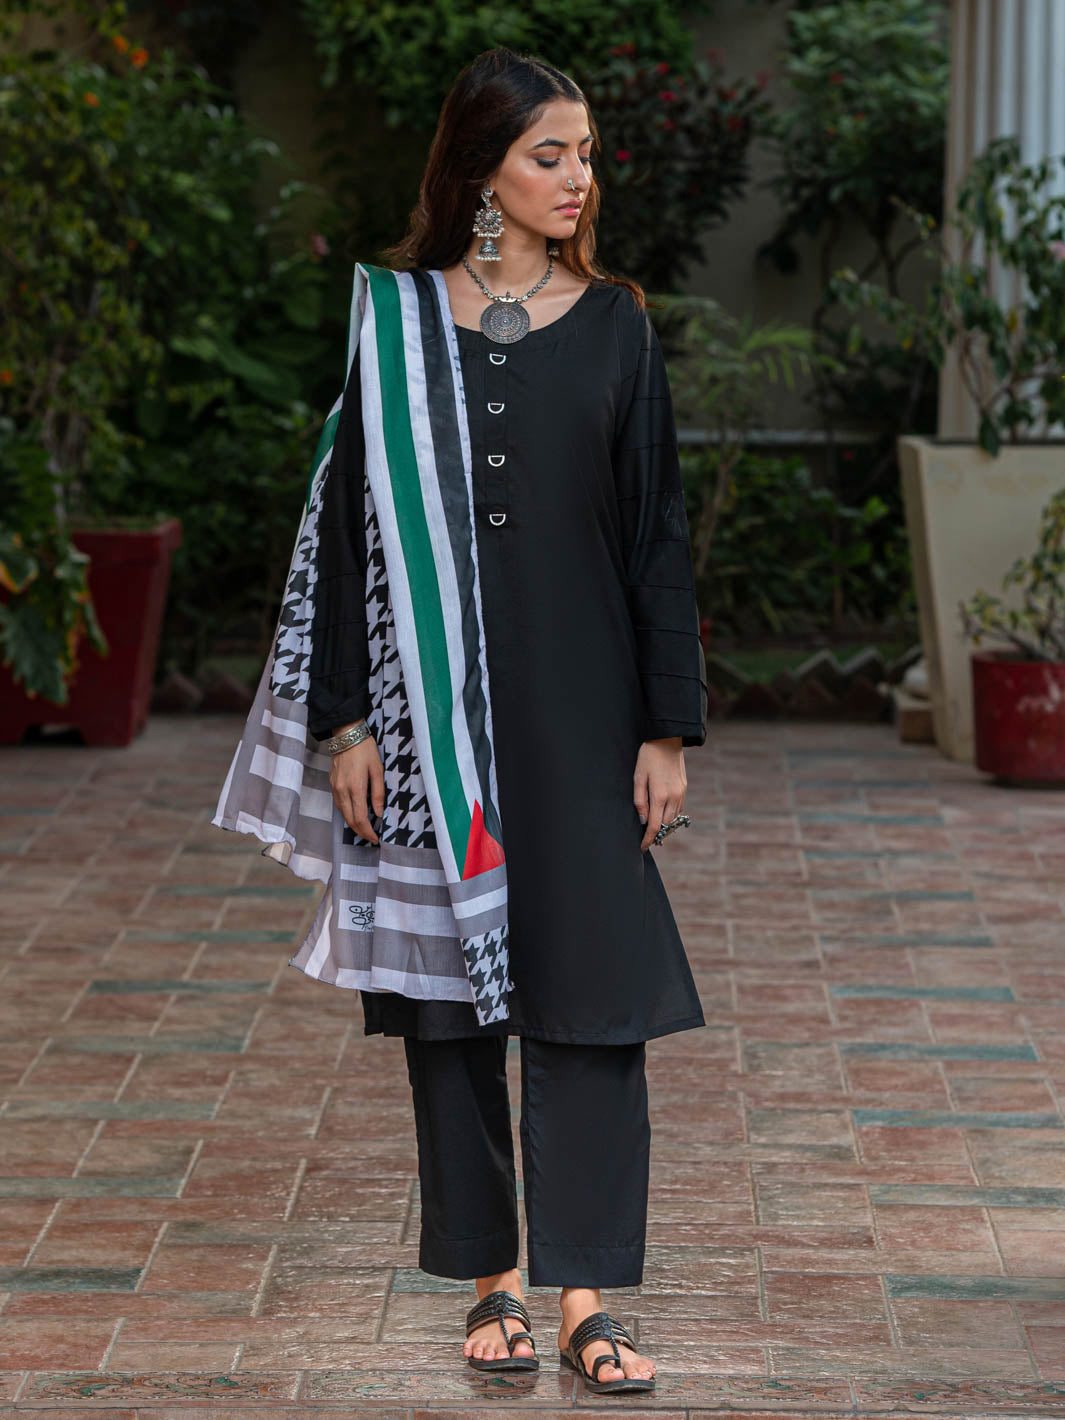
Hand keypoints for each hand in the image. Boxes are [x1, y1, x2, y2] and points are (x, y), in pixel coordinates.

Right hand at [328, 722, 384, 844]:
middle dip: (360, 832)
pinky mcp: (332, 784)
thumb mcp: (378, 770)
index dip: (368, 832)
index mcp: (356, 787)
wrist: (346, 735)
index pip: (360, 818)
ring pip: (343, 814)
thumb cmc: (366, 750)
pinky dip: (347, 813)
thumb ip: (378, 793)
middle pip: (350, 820)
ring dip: (353, 824)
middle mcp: (342, 790)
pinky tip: (354, 814)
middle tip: (370, 838)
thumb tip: (379, 813)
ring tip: (364, 829)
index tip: (375, 838)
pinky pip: (338, 804)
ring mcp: (335, 788)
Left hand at [633, 737, 685, 852]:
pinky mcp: (684, 788)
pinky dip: (671, 815)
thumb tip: (643, 820)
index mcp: (659, 796)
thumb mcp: (638, 777)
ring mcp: (681, 793)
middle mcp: (673, 797)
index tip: (642, 847)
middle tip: (646, 838)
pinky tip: (663, 813)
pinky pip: (679, 809)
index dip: (648, 840)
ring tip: (654, 828)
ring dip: (665, 825)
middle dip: (657, 834)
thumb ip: (639, 801)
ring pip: (674, 818)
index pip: (655, 826)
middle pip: (666, 825)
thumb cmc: (648, 757)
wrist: (667, 740)